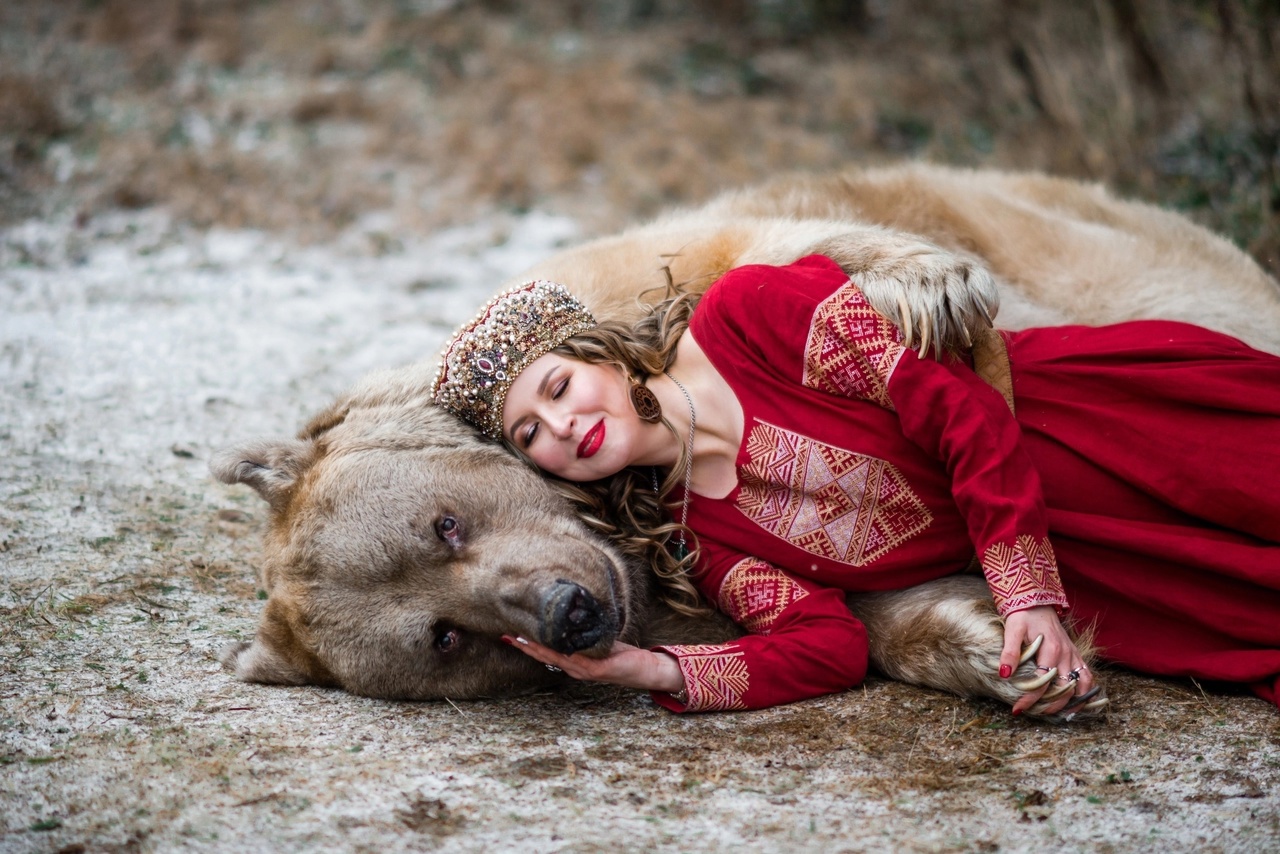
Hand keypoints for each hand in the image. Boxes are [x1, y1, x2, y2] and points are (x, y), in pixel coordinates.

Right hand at [502, 635, 684, 693]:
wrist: (644, 670)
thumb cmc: (623, 655)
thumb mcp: (599, 641)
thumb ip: (585, 634)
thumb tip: (573, 616)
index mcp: (574, 662)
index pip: (546, 651)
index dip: (528, 643)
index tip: (510, 633)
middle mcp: (575, 668)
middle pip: (545, 655)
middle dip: (525, 646)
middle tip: (507, 635)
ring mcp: (583, 670)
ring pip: (555, 657)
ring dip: (537, 649)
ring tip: (521, 639)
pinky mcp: (596, 669)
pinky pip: (574, 660)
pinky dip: (561, 653)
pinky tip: (551, 645)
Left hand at [999, 606, 1093, 715]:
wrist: (1036, 601)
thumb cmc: (1023, 616)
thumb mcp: (1012, 630)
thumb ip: (1010, 652)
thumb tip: (1004, 674)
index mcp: (1050, 650)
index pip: (1042, 683)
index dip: (1030, 699)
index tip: (1018, 709)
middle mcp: (1066, 655)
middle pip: (1064, 689)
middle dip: (1051, 705)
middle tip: (1035, 713)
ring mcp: (1073, 655)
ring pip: (1080, 685)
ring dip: (1071, 702)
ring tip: (1057, 714)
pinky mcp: (1076, 654)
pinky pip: (1087, 676)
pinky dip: (1085, 691)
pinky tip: (1077, 702)